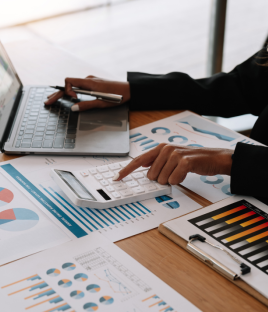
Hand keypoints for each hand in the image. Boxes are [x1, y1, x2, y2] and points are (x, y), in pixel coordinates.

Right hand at [45, 76, 129, 110]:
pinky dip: (72, 91)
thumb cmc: (118, 96)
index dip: (67, 90)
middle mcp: (88, 80)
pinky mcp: (94, 83)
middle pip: (68, 85)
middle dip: (58, 93)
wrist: (130, 90)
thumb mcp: (102, 103)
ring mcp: (91, 81)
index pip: (69, 81)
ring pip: (73, 85)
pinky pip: (79, 86)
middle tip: (48, 101)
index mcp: (89, 83)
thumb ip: (87, 105)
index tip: (73, 100)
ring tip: (54, 99)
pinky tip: (69, 96)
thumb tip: (73, 108)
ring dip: (64, 92)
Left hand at [113, 144, 232, 184]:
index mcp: (159, 148)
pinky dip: (179, 181)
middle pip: (151, 175)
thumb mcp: (171, 157)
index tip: (117, 177)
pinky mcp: (184, 161)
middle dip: (161, 179)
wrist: (212, 158)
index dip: (127, 170)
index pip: (138, 160)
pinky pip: (173, 180)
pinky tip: (185, 173)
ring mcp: (174, 154)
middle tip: (173, 172)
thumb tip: (142, 166)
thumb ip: (156, 161)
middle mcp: (165, 149)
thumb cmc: (191, 159)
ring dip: (171, 180)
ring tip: (180, 172)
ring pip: (161, 179)